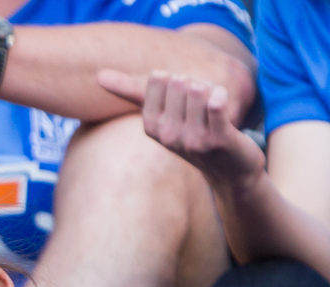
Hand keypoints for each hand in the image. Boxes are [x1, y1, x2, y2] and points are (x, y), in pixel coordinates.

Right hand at [96, 69, 265, 193]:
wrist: (231, 169)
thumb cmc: (194, 134)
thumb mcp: (162, 115)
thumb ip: (132, 93)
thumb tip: (98, 75)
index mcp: (153, 129)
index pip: (158, 82)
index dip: (176, 81)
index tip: (184, 97)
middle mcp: (169, 137)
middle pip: (180, 82)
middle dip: (195, 84)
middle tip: (203, 105)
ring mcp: (193, 141)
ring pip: (198, 89)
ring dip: (211, 89)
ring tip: (214, 106)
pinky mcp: (219, 140)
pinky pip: (216, 103)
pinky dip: (222, 95)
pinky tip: (224, 103)